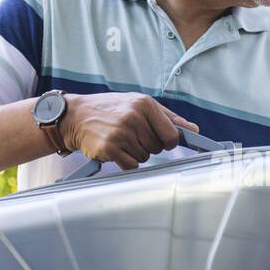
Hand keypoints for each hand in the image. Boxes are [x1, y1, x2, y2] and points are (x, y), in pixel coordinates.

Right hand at [59, 92, 198, 168]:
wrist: (76, 116)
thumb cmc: (111, 109)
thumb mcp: (139, 104)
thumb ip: (168, 117)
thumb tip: (193, 129)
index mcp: (145, 104)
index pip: (172, 135)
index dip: (168, 141)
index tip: (161, 140)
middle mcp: (133, 117)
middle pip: (158, 148)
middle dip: (148, 145)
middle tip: (132, 135)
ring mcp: (121, 134)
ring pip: (144, 157)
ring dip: (135, 153)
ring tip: (121, 139)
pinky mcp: (109, 148)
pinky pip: (131, 165)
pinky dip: (125, 161)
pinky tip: (115, 149)